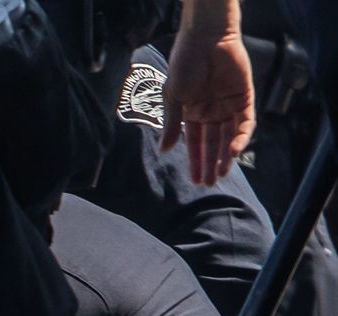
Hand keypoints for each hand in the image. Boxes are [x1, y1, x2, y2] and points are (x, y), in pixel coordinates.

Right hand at [161, 5, 254, 185]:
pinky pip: (245, 123)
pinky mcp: (244, 98)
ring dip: (225, 156)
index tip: (194, 180)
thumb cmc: (184, 64)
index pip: (194, 143)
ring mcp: (228, 106)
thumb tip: (164, 151)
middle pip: (212, 143)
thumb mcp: (173, 98)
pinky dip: (240, 138)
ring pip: (228, 137)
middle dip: (210, 163)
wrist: (206, 39)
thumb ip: (171, 125)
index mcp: (191, 112)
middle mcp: (210, 111)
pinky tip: (233, 151)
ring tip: (221, 173)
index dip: (194, 161)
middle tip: (208, 183)